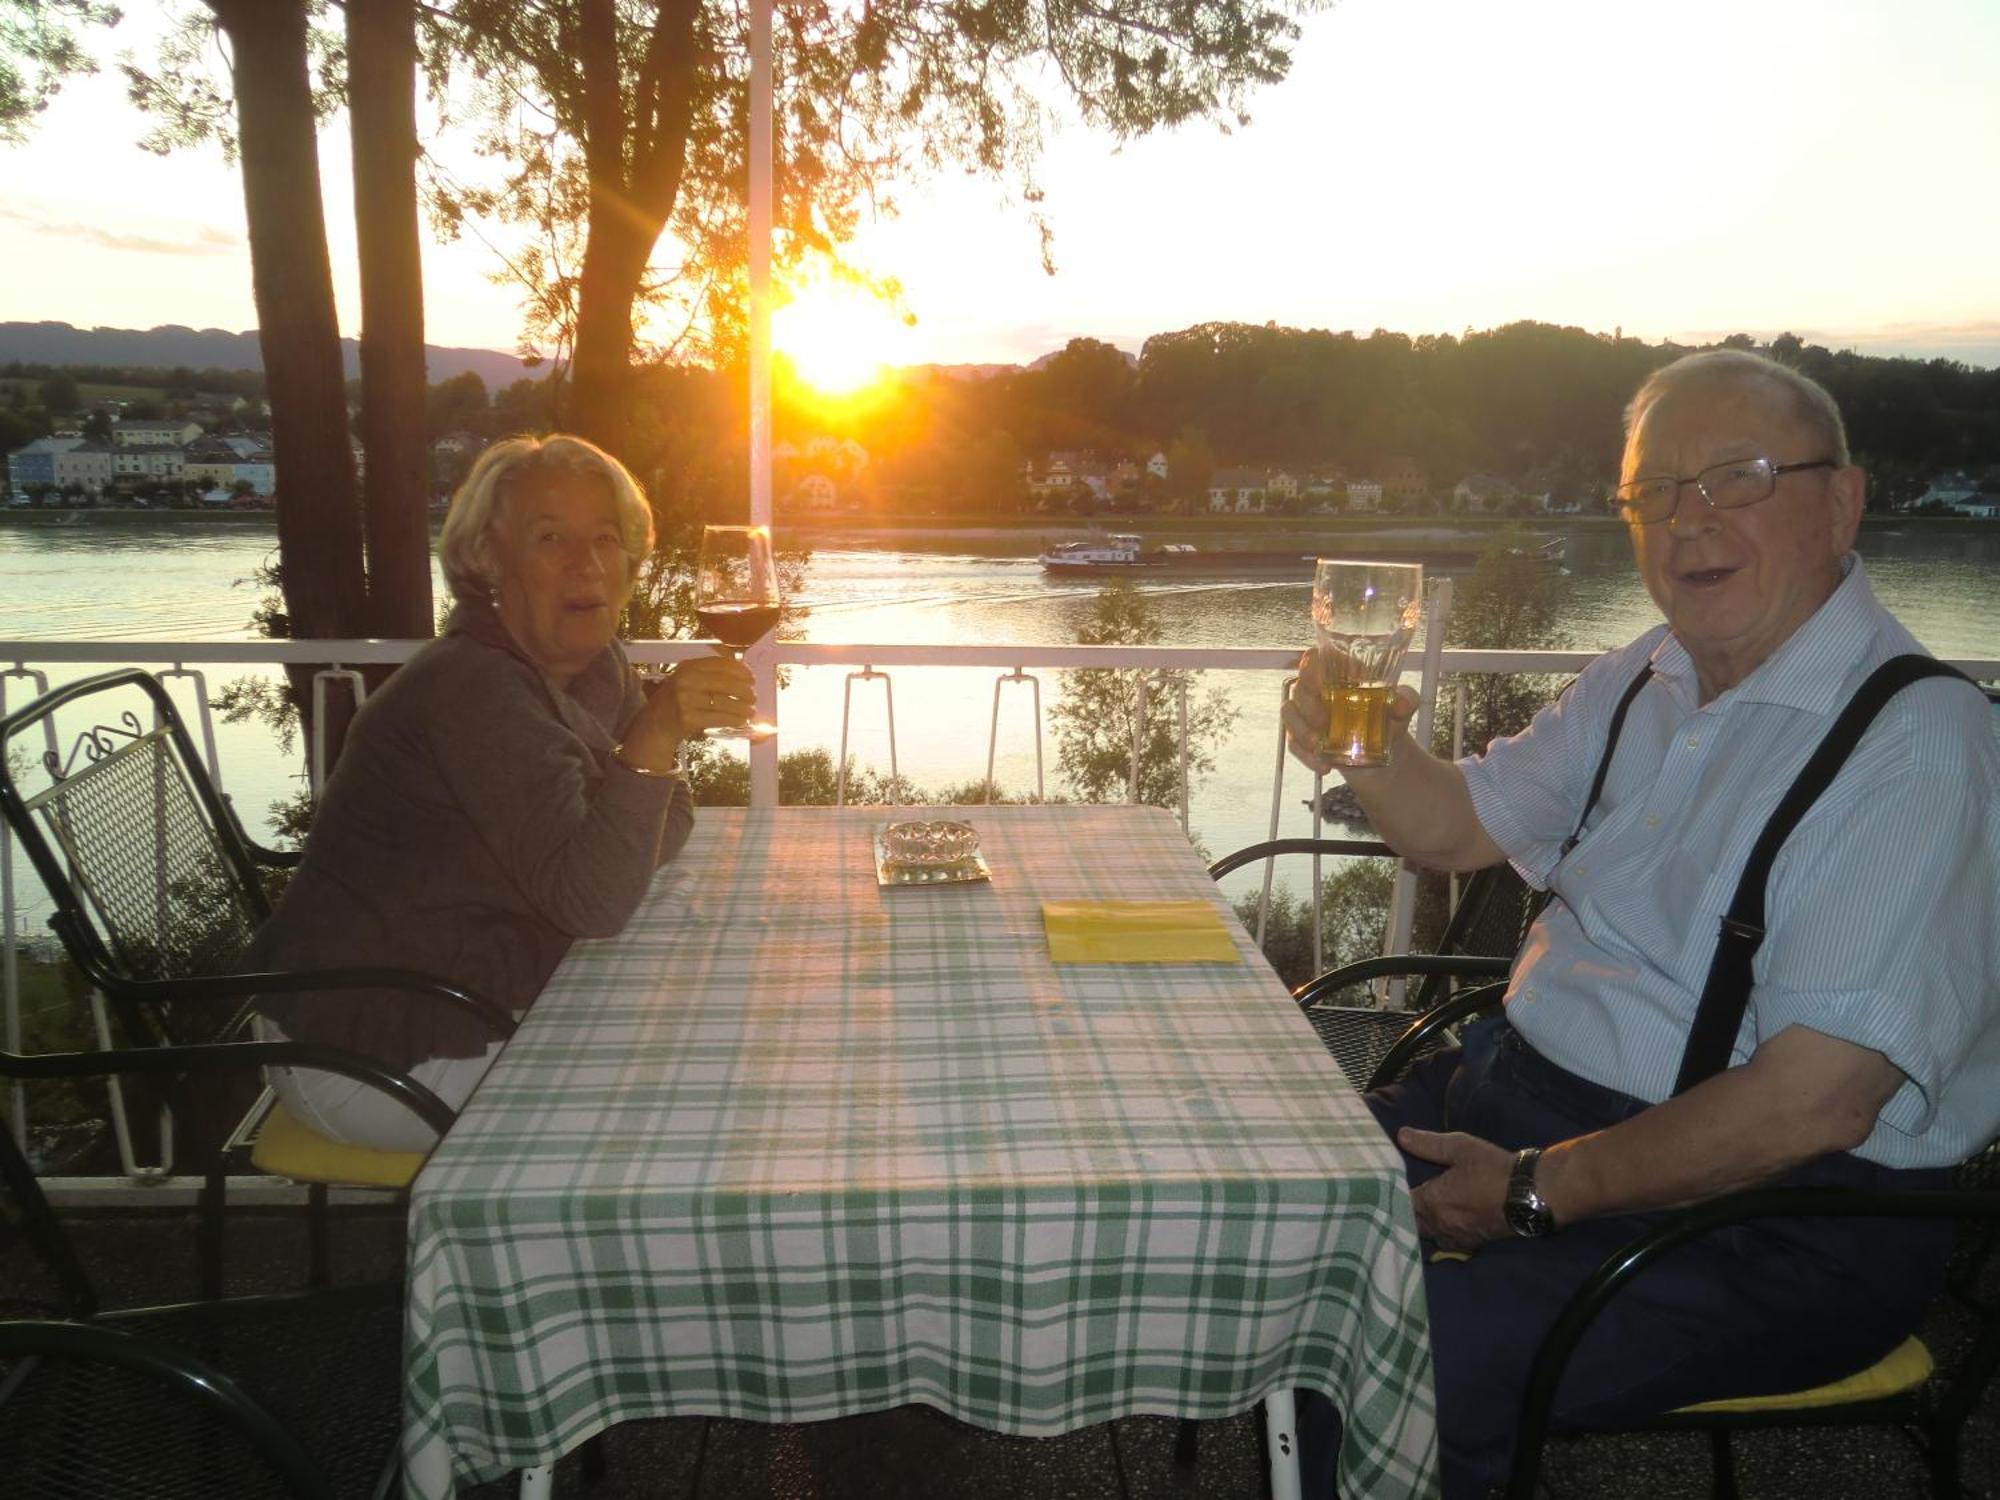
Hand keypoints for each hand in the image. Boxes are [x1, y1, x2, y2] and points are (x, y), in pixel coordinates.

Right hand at [618, 651, 755, 767]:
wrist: (654, 725)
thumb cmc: (676, 701)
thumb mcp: (687, 680)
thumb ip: (710, 674)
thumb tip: (744, 672)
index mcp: (687, 667)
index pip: (720, 664)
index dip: (740, 670)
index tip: (751, 677)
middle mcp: (685, 680)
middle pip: (725, 683)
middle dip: (744, 691)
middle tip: (753, 697)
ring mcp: (685, 699)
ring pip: (724, 702)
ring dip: (742, 708)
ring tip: (750, 711)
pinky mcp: (688, 718)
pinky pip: (719, 717)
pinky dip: (734, 719)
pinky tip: (741, 720)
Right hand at [1279, 650, 1420, 777]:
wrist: (1386, 755)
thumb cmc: (1390, 720)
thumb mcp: (1404, 707)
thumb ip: (1407, 699)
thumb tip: (1401, 704)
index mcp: (1339, 674)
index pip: (1314, 659)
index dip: (1312, 666)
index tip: (1322, 682)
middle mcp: (1318, 690)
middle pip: (1299, 687)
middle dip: (1308, 705)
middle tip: (1324, 722)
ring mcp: (1308, 714)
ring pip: (1289, 713)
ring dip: (1300, 730)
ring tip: (1319, 746)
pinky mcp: (1304, 738)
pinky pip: (1293, 743)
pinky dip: (1305, 756)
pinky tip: (1323, 766)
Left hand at [1398, 1127, 1514, 1250]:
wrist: (1530, 1194)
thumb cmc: (1493, 1168)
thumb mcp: (1460, 1148)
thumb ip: (1427, 1143)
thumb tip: (1401, 1135)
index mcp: (1432, 1201)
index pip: (1401, 1200)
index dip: (1395, 1191)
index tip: (1390, 1183)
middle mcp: (1439, 1224)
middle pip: (1411, 1222)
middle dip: (1406, 1211)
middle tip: (1404, 1197)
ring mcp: (1456, 1237)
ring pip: (1428, 1235)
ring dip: (1423, 1225)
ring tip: (1422, 1211)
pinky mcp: (1472, 1244)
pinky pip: (1447, 1244)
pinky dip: (1441, 1235)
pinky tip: (1445, 1224)